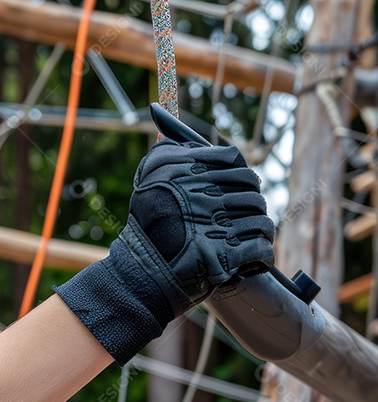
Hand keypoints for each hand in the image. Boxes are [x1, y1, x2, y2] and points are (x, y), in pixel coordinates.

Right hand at [54, 104, 274, 364]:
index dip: (238, 173)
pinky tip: (251, 256)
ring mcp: (210, 224)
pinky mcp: (223, 255)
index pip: (231, 158)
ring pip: (260, 217)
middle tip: (240, 215)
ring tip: (246, 237)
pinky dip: (261, 253)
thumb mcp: (147, 183)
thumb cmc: (148, 230)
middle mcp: (195, 192)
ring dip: (258, 229)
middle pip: (250, 187)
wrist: (140, 278)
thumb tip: (167, 123)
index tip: (235, 186)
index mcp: (177, 170)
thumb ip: (165, 152)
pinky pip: (261, 246)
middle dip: (250, 202)